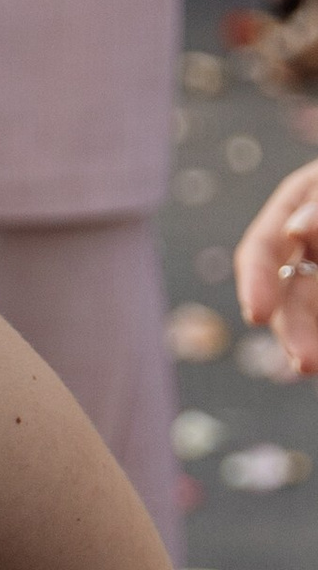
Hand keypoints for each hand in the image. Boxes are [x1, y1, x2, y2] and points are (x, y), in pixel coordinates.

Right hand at [237, 156, 317, 373]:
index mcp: (299, 205)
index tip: (258, 315)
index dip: (257, 282)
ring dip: (310, 339)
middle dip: (294, 330)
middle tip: (306, 361)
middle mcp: (308, 244)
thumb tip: (296, 228)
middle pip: (291, 293)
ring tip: (312, 364)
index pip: (262, 249)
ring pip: (311, 310)